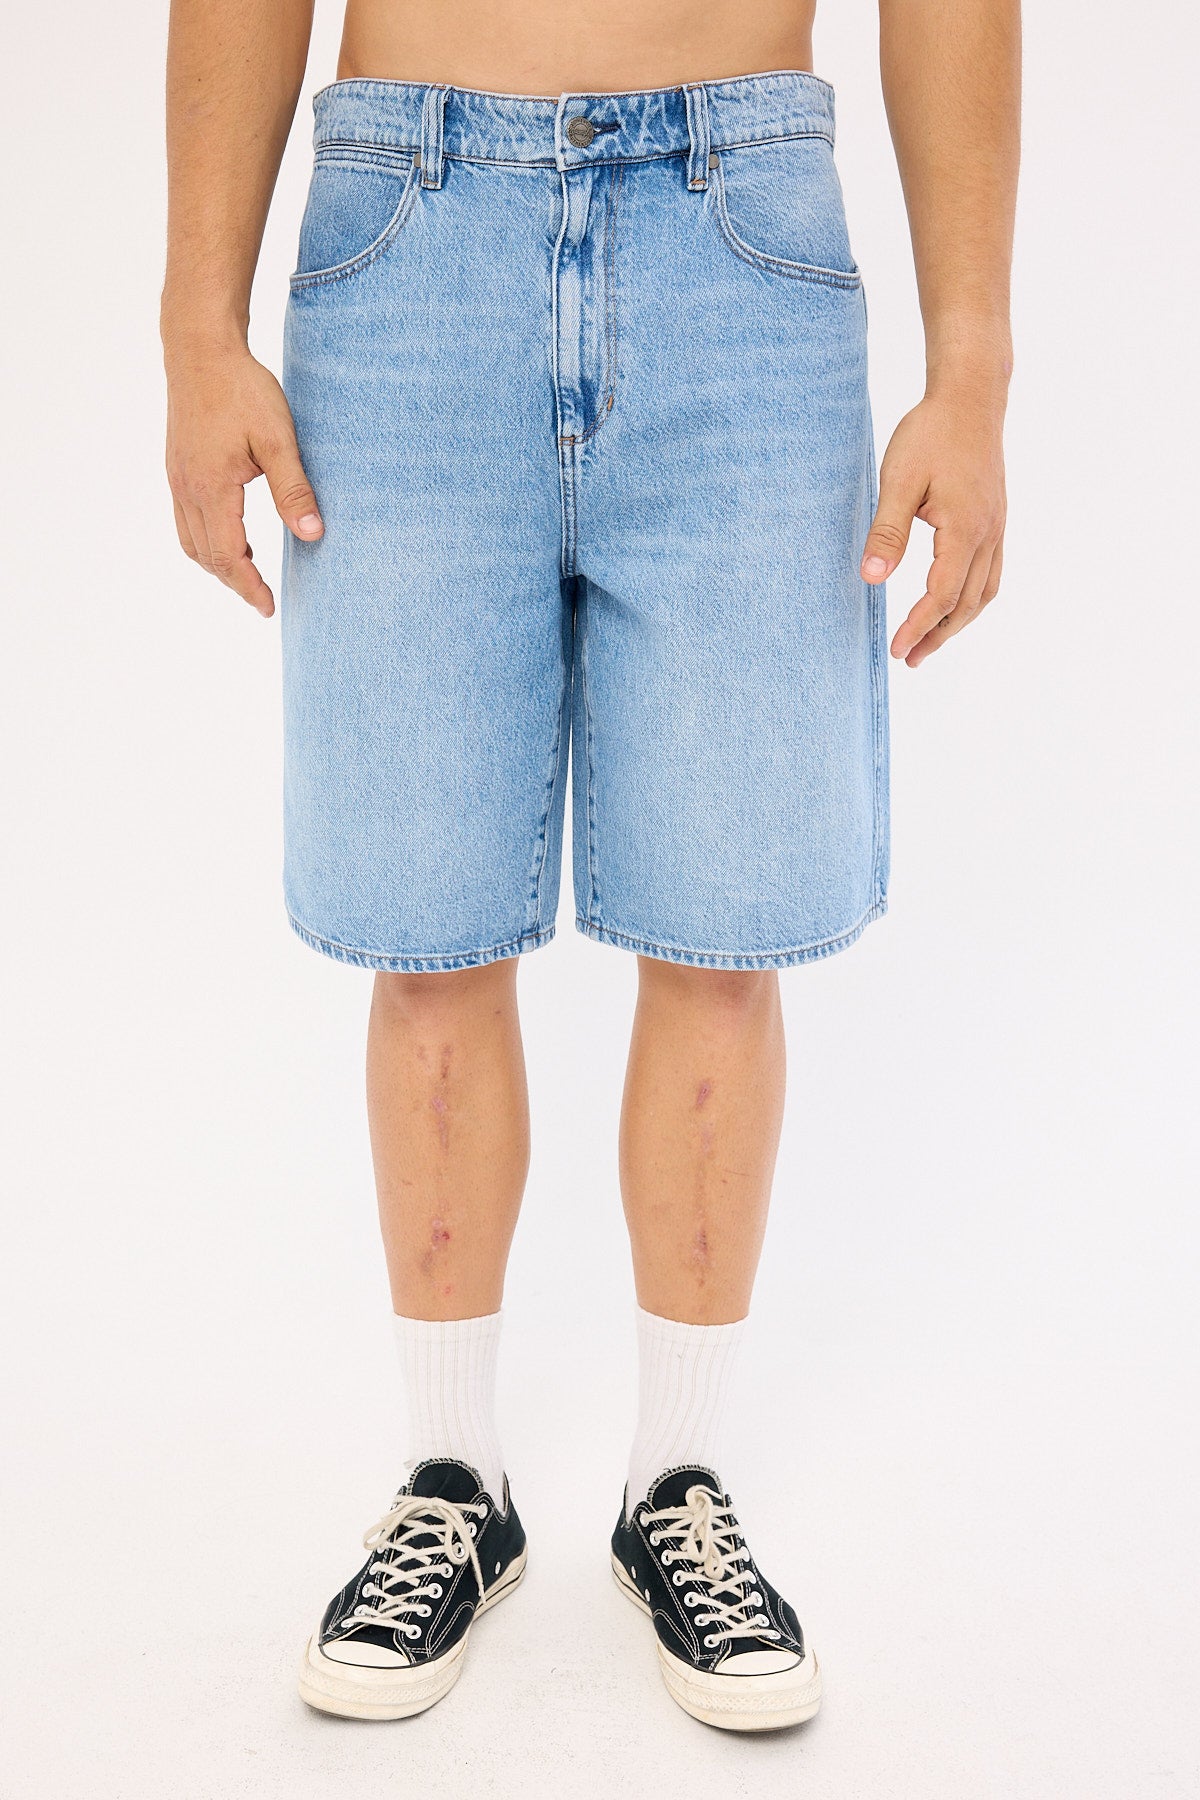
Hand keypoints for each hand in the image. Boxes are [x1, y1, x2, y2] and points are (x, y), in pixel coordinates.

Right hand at [164, 344, 322, 617]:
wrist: (200, 349)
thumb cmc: (242, 389)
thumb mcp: (278, 440)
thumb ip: (294, 490)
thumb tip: (312, 534)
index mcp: (211, 488)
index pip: (227, 556)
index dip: (249, 586)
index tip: (268, 608)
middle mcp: (187, 489)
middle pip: (206, 556)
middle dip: (234, 582)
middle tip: (262, 600)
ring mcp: (178, 478)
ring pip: (191, 541)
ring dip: (218, 564)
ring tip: (249, 574)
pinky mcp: (178, 467)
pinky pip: (186, 520)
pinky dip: (207, 541)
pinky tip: (232, 536)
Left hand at [860, 385, 1007, 667]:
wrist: (971, 398)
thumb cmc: (931, 433)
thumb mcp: (898, 480)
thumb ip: (887, 532)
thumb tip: (871, 578)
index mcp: (965, 528)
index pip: (942, 595)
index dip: (919, 626)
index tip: (896, 649)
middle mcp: (989, 534)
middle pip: (967, 604)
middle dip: (938, 635)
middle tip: (909, 658)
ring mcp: (997, 528)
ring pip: (983, 593)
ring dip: (957, 623)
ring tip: (929, 642)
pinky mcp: (996, 521)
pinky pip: (990, 574)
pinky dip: (971, 599)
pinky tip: (951, 606)